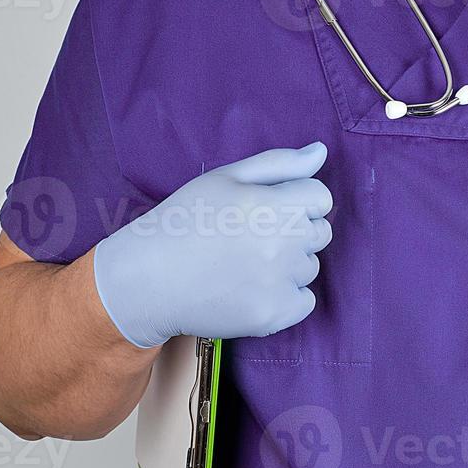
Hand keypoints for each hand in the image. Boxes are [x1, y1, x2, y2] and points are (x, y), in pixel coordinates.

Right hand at [93, 143, 333, 348]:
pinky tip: (251, 288)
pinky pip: (304, 302)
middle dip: (294, 231)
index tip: (267, 209)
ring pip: (309, 267)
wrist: (147, 279)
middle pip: (320, 233)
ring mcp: (279, 283)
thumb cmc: (184, 221)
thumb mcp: (225, 178)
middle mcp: (282, 244)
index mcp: (272, 204)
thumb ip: (279, 163)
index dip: (296, 200)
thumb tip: (321, 152)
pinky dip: (286, 298)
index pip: (320, 197)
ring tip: (244, 264)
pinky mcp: (272, 316)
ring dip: (288, 265)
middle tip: (251, 238)